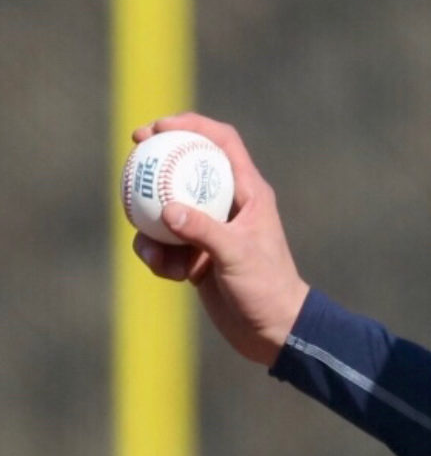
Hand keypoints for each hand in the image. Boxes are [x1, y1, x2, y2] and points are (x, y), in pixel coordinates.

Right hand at [128, 113, 310, 365]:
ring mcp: (210, 229)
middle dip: (156, 163)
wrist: (274, 330)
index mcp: (249, 192)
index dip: (191, 126)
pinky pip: (164, 243)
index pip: (222, 142)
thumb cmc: (267, 288)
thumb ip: (203, 231)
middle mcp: (229, 205)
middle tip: (130, 160)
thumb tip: (167, 210)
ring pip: (166, 210)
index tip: (158, 127)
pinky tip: (169, 275)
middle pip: (186, 168)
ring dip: (152, 229)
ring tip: (158, 258)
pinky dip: (159, 256)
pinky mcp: (197, 254)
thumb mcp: (237, 256)